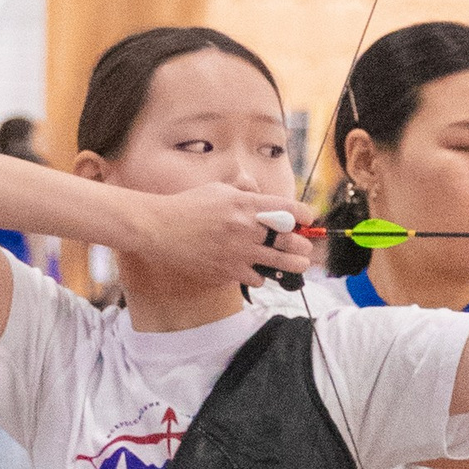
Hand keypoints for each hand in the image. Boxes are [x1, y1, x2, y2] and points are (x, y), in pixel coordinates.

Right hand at [122, 184, 318, 289]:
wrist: (160, 228)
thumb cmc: (188, 206)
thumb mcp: (218, 189)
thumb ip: (243, 190)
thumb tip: (258, 191)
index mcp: (246, 203)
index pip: (289, 209)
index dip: (305, 215)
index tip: (308, 220)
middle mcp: (246, 228)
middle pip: (291, 240)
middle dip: (303, 244)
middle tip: (305, 247)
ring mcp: (238, 252)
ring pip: (280, 264)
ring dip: (293, 265)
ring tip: (298, 264)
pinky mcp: (228, 271)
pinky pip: (257, 279)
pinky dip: (261, 276)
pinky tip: (259, 270)